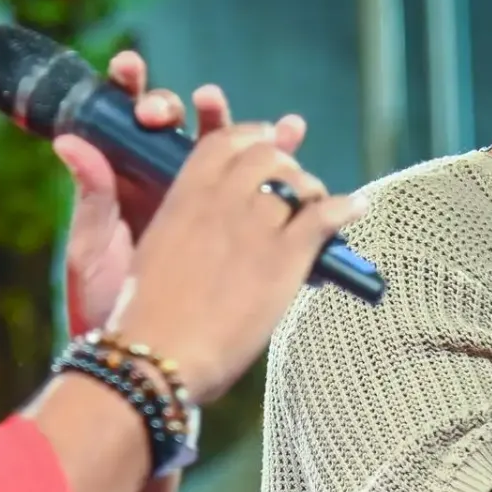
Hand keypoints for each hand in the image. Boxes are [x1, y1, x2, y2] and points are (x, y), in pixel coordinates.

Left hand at [52, 50, 303, 334]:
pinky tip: (294, 135)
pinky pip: (265, 190)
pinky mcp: (240, 230)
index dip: (133, 87)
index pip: (131, 121)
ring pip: (229, 149)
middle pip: (184, 126)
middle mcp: (167, 183)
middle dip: (190, 105)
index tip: (127, 68)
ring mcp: (207, 205)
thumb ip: (92, 194)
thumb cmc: (107, 302)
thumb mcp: (92, 249)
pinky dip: (284, 161)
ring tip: (239, 106)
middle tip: (188, 103)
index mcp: (129, 180)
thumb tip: (69, 139)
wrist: (139, 356)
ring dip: (242, 122)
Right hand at [104, 125, 367, 404]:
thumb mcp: (142, 251)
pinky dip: (345, 208)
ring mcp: (256, 225)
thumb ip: (158, 218)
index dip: (248, 135)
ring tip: (317, 203)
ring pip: (297, 183)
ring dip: (311, 189)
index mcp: (183, 195)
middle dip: (283, 162)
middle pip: (265, 156)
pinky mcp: (285, 256)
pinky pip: (325, 216)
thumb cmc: (139, 315)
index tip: (262, 140)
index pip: (222, 142)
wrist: (159, 356)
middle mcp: (222, 200)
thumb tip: (134, 182)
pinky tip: (356, 208)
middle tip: (291, 180)